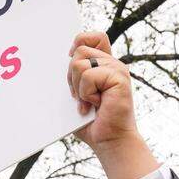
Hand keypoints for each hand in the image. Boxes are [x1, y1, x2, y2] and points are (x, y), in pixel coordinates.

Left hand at [67, 32, 139, 152]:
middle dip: (71, 76)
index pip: (95, 37)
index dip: (80, 42)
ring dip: (78, 87)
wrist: (109, 141)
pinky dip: (86, 93)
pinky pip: (88, 75)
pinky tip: (96, 105)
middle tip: (80, 96)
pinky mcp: (120, 78)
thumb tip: (59, 60)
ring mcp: (117, 70)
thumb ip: (74, 75)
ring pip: (79, 63)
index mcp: (105, 65)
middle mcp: (113, 64)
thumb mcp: (78, 94)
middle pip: (80, 50)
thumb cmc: (92, 122)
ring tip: (89, 102)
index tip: (72, 61)